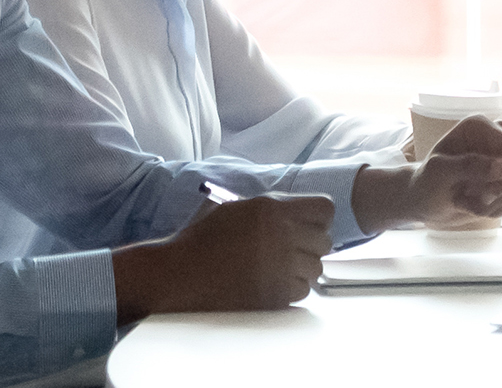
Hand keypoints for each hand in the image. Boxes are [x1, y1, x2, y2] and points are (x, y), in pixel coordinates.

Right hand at [111, 192, 332, 322]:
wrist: (177, 274)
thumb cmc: (201, 241)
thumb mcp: (233, 208)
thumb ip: (270, 207)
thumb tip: (300, 212)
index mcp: (271, 208)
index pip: (325, 209)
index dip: (319, 219)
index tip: (309, 227)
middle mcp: (281, 235)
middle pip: (324, 242)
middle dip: (310, 246)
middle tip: (290, 252)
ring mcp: (280, 266)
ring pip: (315, 269)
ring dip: (300, 270)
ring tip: (276, 269)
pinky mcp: (275, 294)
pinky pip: (302, 291)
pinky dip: (290, 290)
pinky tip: (270, 284)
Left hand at [360, 115, 501, 228]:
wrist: (429, 200)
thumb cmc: (428, 181)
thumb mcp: (438, 172)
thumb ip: (467, 166)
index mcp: (481, 127)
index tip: (482, 196)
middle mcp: (500, 137)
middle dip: (495, 197)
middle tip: (466, 199)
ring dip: (499, 207)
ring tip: (473, 204)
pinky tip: (488, 208)